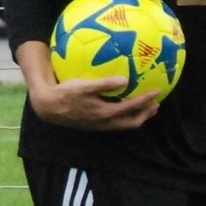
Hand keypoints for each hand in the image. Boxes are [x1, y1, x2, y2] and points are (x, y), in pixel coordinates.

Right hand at [29, 75, 159, 130]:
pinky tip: (125, 107)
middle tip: (156, 104)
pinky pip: (117, 123)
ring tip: (146, 108)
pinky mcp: (95, 125)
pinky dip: (126, 117)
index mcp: (106, 113)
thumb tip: (125, 80)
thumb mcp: (84, 86)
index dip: (146, 100)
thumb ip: (105, 84)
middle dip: (146, 114)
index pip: (132, 107)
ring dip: (138, 117)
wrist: (49, 107)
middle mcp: (106, 122)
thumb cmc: (66, 93)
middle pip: (133, 122)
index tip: (157, 92)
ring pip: (125, 125)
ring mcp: (100, 126)